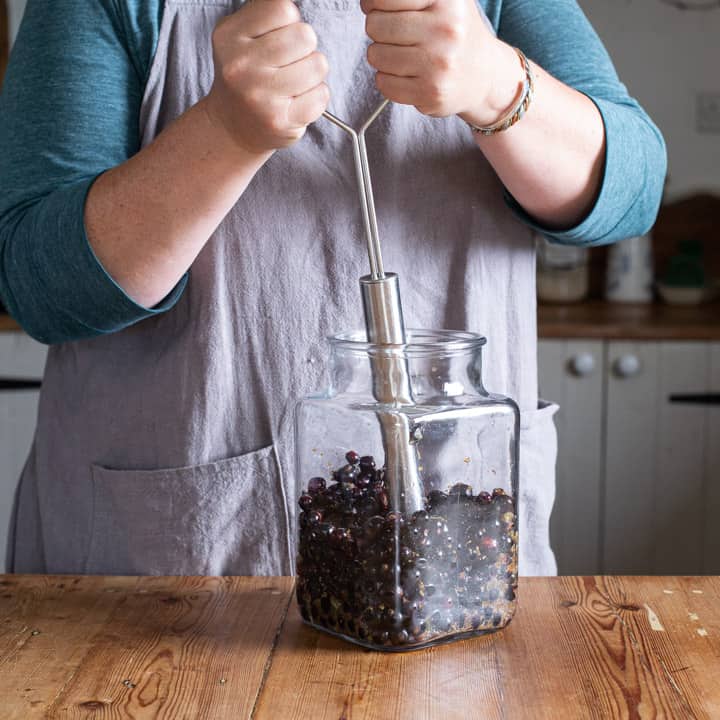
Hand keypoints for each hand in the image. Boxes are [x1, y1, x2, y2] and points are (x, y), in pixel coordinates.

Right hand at [204, 0, 329, 154]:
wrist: (231, 126)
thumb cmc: (246, 75)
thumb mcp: (240, 35)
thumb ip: (266, 14)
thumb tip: (296, 7)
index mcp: (229, 36)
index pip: (283, 9)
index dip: (290, 22)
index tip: (278, 39)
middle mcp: (241, 66)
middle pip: (305, 36)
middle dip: (305, 47)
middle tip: (289, 63)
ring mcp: (260, 96)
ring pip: (318, 65)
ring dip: (312, 73)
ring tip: (292, 83)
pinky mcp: (280, 120)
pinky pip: (321, 95)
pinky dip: (316, 97)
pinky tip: (297, 102)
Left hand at [362, 0, 519, 125]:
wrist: (484, 75)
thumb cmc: (454, 34)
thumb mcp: (441, 0)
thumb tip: (367, 1)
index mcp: (447, 0)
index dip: (374, 4)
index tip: (380, 9)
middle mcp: (445, 30)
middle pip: (375, 25)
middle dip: (379, 30)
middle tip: (397, 35)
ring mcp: (438, 64)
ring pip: (375, 55)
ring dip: (382, 56)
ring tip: (404, 55)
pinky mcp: (430, 93)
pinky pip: (383, 83)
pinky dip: (388, 80)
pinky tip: (407, 75)